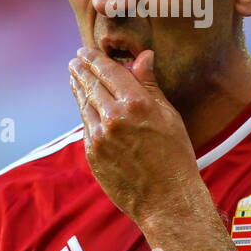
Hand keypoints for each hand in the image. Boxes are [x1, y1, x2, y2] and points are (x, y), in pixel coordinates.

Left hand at [68, 47, 202, 224]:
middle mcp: (114, 117)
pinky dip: (84, 112)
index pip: (109, 71)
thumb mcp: (169, 116)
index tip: (86, 51)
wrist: (167, 200)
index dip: (95, 59)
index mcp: (136, 104)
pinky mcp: (93, 155)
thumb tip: (143, 56)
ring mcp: (100, 137)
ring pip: (84, 105)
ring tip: (74, 77)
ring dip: (78, 88)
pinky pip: (86, 126)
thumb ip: (150, 85)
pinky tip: (84, 105)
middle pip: (91, 85)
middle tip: (75, 60)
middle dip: (82, 70)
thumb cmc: (176, 157)